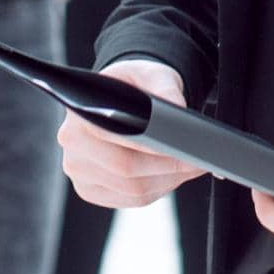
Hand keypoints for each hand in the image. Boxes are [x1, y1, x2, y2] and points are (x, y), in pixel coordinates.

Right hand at [57, 59, 205, 207]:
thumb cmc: (135, 84)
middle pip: (127, 172)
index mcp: (79, 115)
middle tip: (201, 161)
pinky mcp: (91, 190)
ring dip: (168, 181)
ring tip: (191, 167)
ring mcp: (79, 173)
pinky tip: (172, 175)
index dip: (157, 150)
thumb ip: (166, 89)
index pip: (119, 142)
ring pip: (132, 190)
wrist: (119, 97)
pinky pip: (130, 199)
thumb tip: (178, 111)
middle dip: (169, 168)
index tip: (189, 151)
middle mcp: (72, 147)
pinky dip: (157, 190)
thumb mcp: (152, 74)